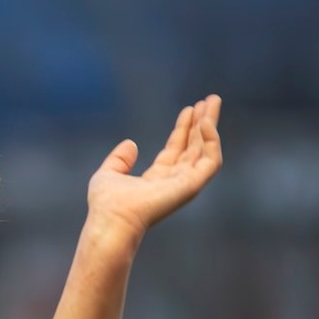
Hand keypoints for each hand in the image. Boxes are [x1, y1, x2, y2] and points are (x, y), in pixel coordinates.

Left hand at [86, 95, 223, 240]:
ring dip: (210, 125)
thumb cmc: (106, 203)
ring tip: (212, 102)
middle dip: (202, 122)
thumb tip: (131, 144)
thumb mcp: (108, 173)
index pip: (176, 149)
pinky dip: (211, 140)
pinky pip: (210, 159)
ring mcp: (185, 183)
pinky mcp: (193, 185)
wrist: (112, 219)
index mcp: (156, 178)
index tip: (190, 109)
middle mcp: (174, 180)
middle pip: (194, 146)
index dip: (183, 129)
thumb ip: (119, 159)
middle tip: (211, 99)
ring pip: (206, 149)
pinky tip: (205, 122)